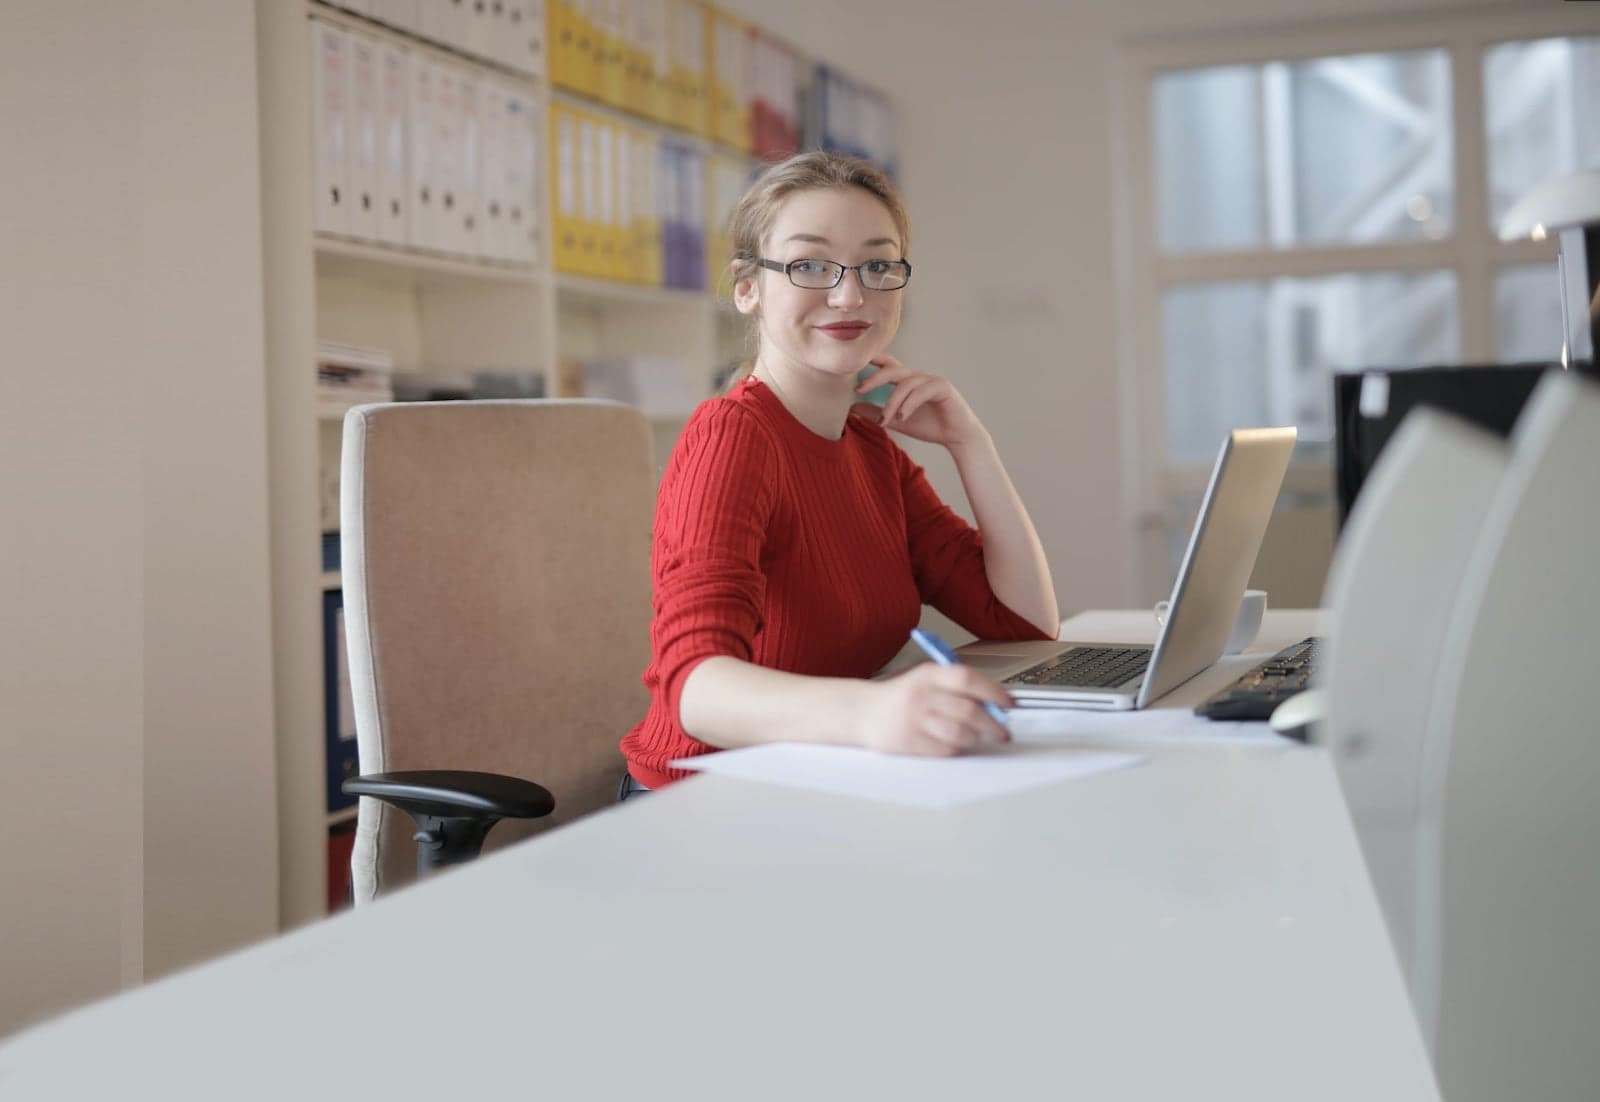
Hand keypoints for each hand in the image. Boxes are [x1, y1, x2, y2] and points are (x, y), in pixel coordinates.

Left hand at [851, 354, 985, 449]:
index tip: (852, 364)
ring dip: (892, 402)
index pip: (887, 364)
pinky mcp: (943, 387)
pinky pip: (922, 391)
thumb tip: (851, 408)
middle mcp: (918, 376)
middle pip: (893, 369)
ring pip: (906, 384)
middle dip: (874, 378)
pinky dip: (909, 404)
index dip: (872, 359)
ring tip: (885, 420)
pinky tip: (902, 417)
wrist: (958, 437)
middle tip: (859, 390)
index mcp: (907, 380)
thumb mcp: (896, 421)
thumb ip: (876, 413)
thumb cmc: (929, 426)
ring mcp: (931, 380)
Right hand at [853, 663, 1013, 755]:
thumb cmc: (901, 695)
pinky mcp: (909, 742)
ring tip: (978, 737)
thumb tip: (995, 701)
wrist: (863, 711)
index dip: (994, 692)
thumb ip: (956, 685)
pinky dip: (957, 749)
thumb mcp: (925, 678)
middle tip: (1002, 730)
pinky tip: (956, 743)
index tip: (1009, 703)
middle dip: (993, 724)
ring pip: (961, 734)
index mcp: (928, 674)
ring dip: (976, 738)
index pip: (968, 679)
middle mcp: (921, 695)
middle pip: (969, 711)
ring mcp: (914, 720)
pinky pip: (945, 750)